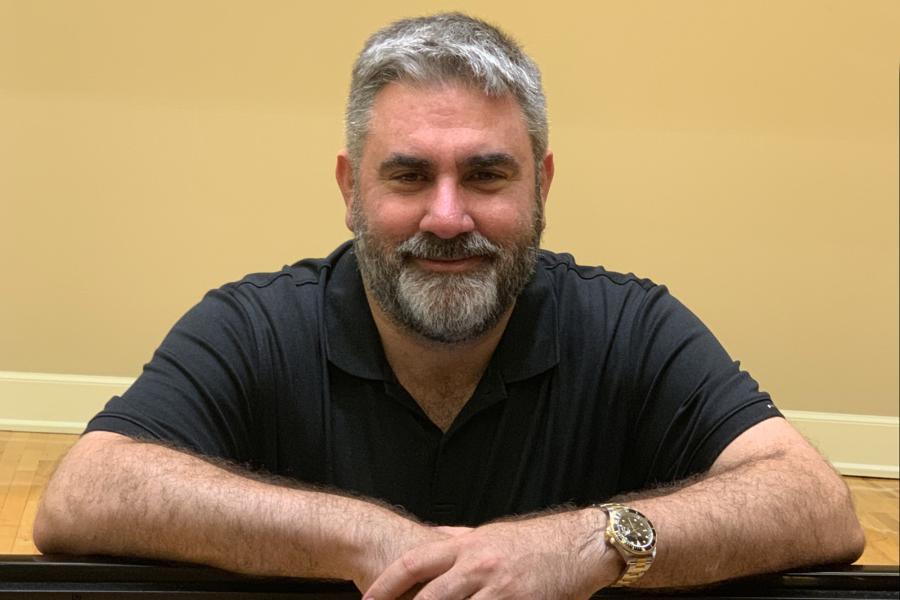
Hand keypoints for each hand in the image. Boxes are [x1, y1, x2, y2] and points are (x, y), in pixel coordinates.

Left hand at [363, 509, 618, 599]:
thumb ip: (458, 541)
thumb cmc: (534, 542)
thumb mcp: (490, 535)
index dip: (385, 584)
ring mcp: (498, 586)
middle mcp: (476, 564)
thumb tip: (430, 541)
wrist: (579, 545)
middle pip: (428, 595)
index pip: (413, 563)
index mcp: (466, 545)